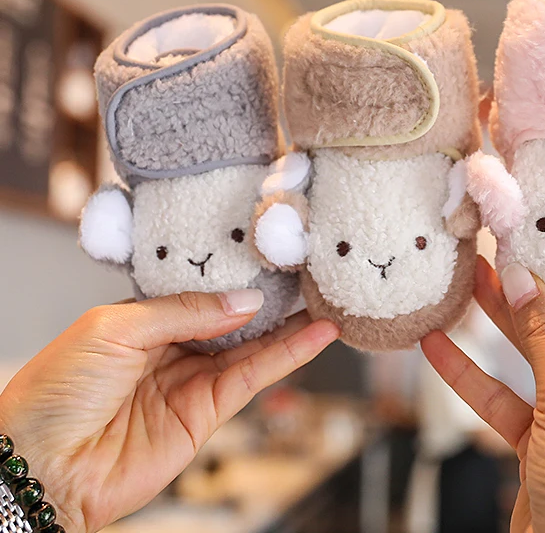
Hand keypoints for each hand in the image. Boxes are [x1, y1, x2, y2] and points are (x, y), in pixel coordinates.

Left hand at [0, 290, 338, 532]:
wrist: (39, 466)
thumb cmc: (55, 392)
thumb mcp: (115, 327)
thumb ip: (184, 310)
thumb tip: (245, 302)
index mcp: (143, 321)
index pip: (200, 291)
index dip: (234, 276)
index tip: (269, 255)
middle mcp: (171, 349)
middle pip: (231, 319)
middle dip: (269, 299)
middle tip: (308, 275)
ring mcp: (190, 382)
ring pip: (251, 347)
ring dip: (291, 327)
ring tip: (326, 301)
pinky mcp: (205, 415)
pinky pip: (253, 377)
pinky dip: (287, 357)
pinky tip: (314, 336)